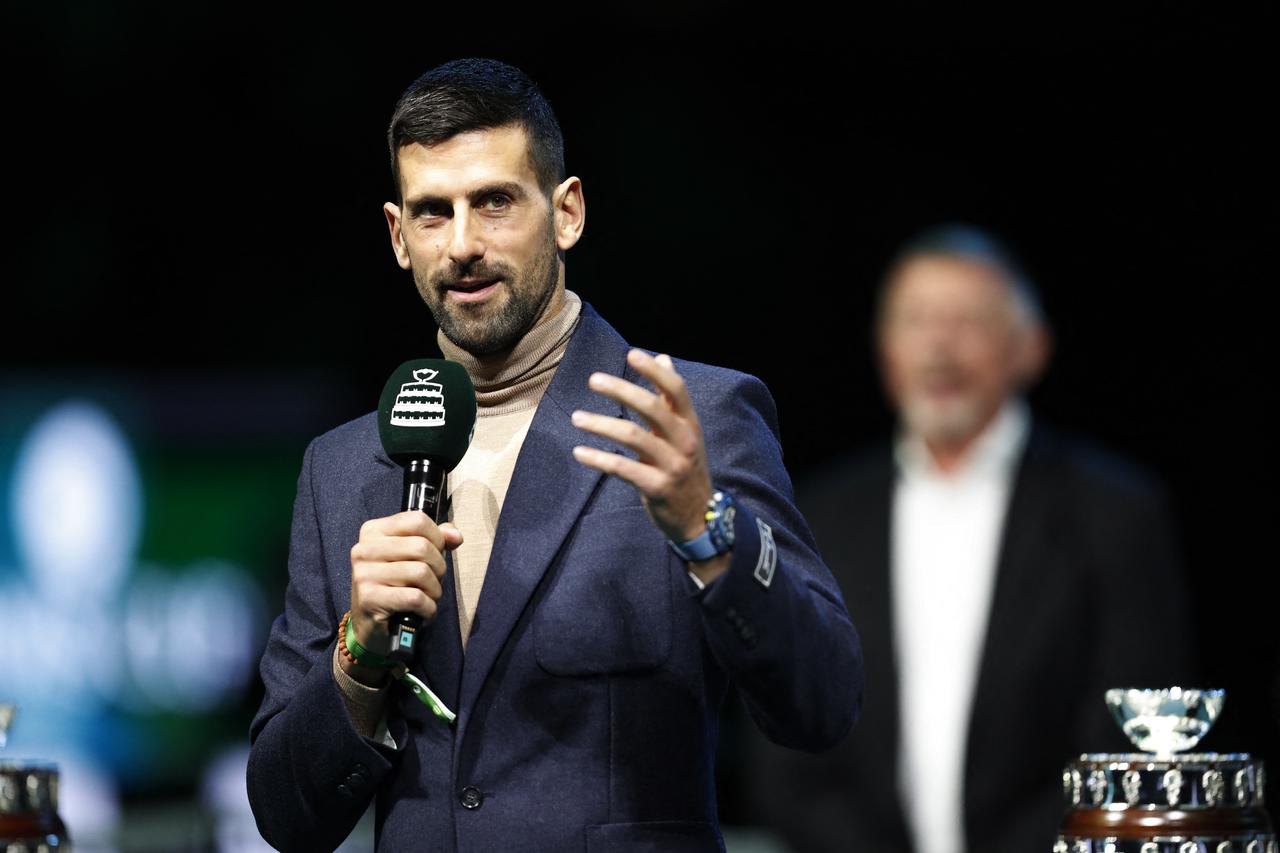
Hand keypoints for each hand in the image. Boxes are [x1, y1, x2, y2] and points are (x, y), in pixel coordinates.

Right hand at [343, 510, 462, 684]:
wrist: (370, 624)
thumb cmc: (395, 585)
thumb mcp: (412, 556)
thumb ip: (435, 540)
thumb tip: (455, 536)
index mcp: (373, 531)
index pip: (417, 520)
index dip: (437, 537)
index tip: (437, 552)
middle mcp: (364, 549)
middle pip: (421, 547)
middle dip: (439, 567)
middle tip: (434, 580)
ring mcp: (364, 574)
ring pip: (421, 572)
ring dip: (434, 589)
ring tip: (428, 596)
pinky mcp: (369, 598)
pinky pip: (415, 597)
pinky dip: (428, 606)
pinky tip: (423, 610)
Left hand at [571, 349, 716, 553]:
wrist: (700, 519)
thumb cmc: (686, 469)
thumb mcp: (685, 433)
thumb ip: (670, 399)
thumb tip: (663, 357)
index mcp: (690, 424)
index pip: (676, 390)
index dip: (654, 371)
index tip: (631, 354)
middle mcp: (684, 441)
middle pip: (652, 408)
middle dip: (621, 390)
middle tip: (593, 380)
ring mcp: (672, 466)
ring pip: (633, 437)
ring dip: (602, 424)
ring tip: (577, 417)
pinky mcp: (657, 488)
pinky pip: (623, 469)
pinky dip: (599, 459)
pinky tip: (580, 453)